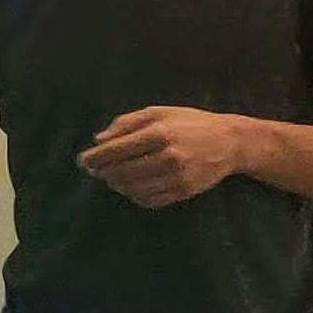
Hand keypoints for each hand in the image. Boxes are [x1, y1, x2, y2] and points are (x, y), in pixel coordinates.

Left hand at [76, 106, 243, 208]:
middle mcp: (168, 156)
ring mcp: (177, 177)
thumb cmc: (191, 122)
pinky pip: (150, 200)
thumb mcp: (159, 112)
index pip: (117, 150)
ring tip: (112, 177)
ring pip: (133, 189)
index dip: (95, 158)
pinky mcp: (184, 192)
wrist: (230, 142)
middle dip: (103, 173)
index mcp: (159, 133)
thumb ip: (127, 123)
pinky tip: (131, 187)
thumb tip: (98, 139)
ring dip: (116, 185)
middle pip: (122, 172)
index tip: (82, 161)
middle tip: (94, 170)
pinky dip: (134, 196)